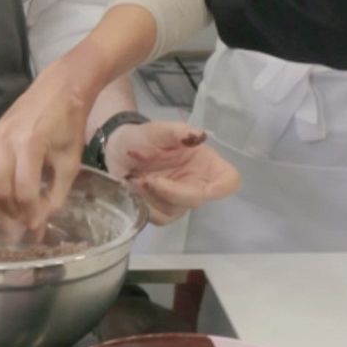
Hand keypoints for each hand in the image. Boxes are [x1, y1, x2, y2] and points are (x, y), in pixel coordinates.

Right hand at [0, 77, 91, 234]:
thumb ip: (57, 192)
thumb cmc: (70, 122)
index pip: (23, 191)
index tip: (35, 229)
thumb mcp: (70, 161)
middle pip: (0, 189)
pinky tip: (0, 197)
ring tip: (12, 217)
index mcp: (28, 146)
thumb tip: (43, 219)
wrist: (60, 87)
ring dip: (0, 201)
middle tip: (18, 230)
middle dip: (9, 213)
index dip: (29, 214)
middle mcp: (5, 141)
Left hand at [105, 122, 240, 223]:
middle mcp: (197, 184)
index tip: (208, 188)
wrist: (118, 150)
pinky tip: (133, 188)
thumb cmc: (144, 138)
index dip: (224, 187)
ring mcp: (180, 200)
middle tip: (148, 179)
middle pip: (198, 198)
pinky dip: (144, 203)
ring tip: (136, 179)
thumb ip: (178, 131)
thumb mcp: (159, 129)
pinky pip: (159, 217)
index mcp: (205, 163)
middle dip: (171, 191)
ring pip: (175, 210)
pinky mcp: (162, 211)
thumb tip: (198, 135)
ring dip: (152, 196)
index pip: (229, 180)